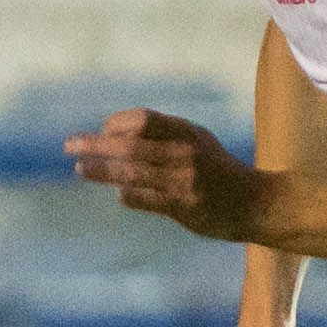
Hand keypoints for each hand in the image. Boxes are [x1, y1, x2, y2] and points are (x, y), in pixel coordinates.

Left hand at [65, 109, 266, 243]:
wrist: (258, 203)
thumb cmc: (219, 169)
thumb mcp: (197, 141)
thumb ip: (163, 134)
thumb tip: (114, 133)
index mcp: (187, 133)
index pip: (142, 119)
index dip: (116, 124)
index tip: (103, 132)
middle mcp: (185, 153)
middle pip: (130, 145)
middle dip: (95, 144)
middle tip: (69, 146)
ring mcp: (184, 181)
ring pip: (132, 173)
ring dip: (101, 171)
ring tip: (80, 169)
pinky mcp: (184, 208)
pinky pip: (145, 199)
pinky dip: (127, 195)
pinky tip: (119, 194)